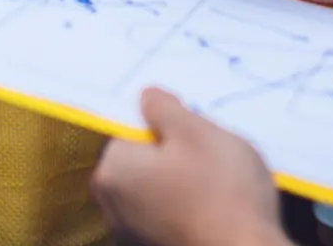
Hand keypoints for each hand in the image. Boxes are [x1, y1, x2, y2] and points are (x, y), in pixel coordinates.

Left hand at [92, 88, 288, 245]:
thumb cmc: (221, 192)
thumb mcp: (194, 130)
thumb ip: (163, 107)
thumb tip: (145, 99)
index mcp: (112, 171)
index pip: (131, 127)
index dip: (164, 121)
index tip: (192, 128)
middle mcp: (113, 205)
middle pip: (145, 156)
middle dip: (175, 149)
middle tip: (209, 154)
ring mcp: (135, 232)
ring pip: (161, 182)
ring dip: (186, 176)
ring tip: (219, 181)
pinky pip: (171, 209)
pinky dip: (190, 202)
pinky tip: (218, 205)